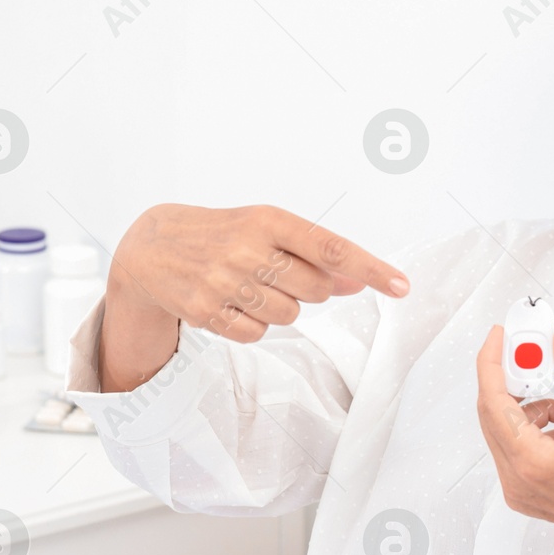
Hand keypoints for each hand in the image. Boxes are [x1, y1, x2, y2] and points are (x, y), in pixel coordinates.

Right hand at [111, 203, 409, 341]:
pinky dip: (252, 325)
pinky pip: (257, 334)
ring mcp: (224, 281)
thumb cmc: (224, 236)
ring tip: (248, 287)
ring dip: (279, 308)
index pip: (331, 247)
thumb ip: (312, 254)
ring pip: (289, 316)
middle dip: (308, 289)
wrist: (151, 248)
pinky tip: (230, 303)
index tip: (402, 286)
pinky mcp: (206, 311)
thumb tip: (356, 282)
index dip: (370, 268)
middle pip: (315, 290)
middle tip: (276, 274)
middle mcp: (247, 248)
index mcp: (268, 219)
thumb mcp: (267, 231)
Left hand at [475, 320, 553, 554]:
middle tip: (538, 356)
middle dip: (516, 381)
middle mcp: (516, 480)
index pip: (492, 401)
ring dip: (534, 408)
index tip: (499, 335)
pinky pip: (518, 448)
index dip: (492, 363)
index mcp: (530, 461)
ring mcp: (518, 490)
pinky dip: (539, 429)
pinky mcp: (526, 493)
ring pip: (509, 430)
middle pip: (495, 414)